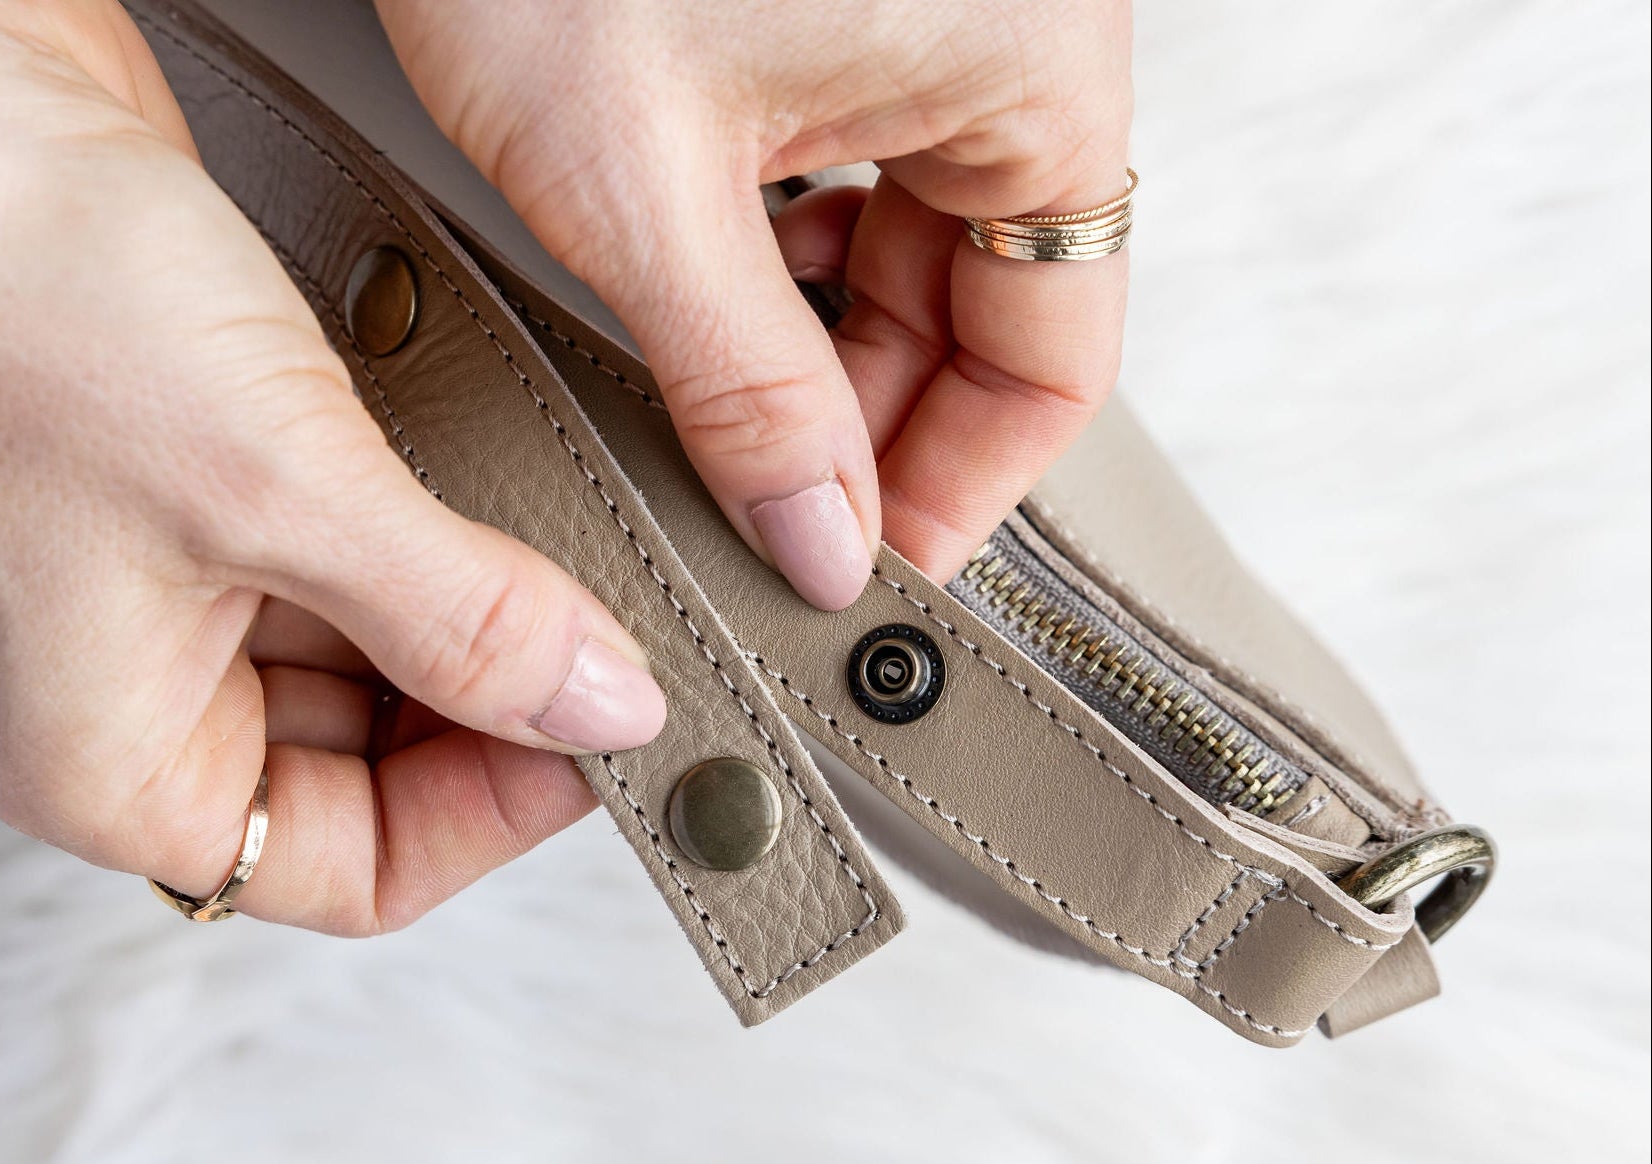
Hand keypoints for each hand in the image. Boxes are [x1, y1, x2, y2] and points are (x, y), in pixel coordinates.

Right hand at [0, 1, 665, 932]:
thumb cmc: (9, 285)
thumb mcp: (280, 487)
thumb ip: (461, 618)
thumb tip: (595, 702)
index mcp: (114, 758)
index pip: (358, 870)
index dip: (497, 817)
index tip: (602, 741)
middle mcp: (144, 688)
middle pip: (381, 769)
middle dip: (500, 712)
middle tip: (608, 650)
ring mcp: (179, 590)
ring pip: (384, 664)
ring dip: (480, 622)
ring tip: (558, 565)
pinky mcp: (217, 492)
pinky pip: (362, 561)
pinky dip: (441, 542)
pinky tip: (493, 498)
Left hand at [376, 0, 1131, 603]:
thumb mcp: (641, 184)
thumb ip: (746, 392)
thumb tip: (818, 538)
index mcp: (1028, 69)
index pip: (1056, 357)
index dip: (963, 491)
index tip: (870, 572)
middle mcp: (1004, 46)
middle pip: (986, 316)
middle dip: (876, 433)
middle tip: (776, 529)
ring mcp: (923, 27)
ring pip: (913, 260)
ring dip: (824, 359)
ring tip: (725, 421)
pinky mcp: (840, 18)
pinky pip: (854, 185)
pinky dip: (789, 268)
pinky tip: (715, 309)